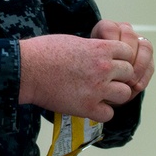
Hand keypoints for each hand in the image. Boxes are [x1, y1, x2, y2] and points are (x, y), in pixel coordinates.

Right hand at [19, 33, 136, 120]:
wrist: (26, 69)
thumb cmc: (42, 52)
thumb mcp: (73, 41)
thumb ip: (92, 48)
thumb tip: (98, 54)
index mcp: (100, 49)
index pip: (127, 53)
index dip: (119, 58)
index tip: (109, 63)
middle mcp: (104, 68)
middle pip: (129, 73)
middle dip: (118, 76)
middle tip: (104, 80)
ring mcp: (97, 89)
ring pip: (124, 94)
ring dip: (114, 95)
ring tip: (100, 94)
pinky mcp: (87, 107)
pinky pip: (108, 114)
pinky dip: (101, 112)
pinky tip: (90, 106)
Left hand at [90, 20, 153, 98]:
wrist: (94, 79)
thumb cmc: (85, 71)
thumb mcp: (83, 63)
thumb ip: (87, 60)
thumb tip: (97, 64)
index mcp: (105, 28)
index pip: (110, 29)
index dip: (110, 46)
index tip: (106, 63)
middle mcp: (122, 31)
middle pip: (130, 35)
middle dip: (127, 57)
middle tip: (120, 75)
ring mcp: (136, 42)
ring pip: (145, 47)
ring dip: (139, 67)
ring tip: (130, 83)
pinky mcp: (145, 57)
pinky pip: (151, 63)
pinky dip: (145, 76)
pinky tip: (137, 86)